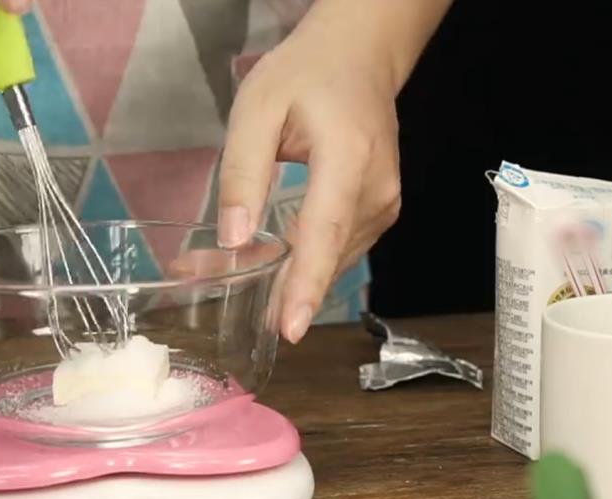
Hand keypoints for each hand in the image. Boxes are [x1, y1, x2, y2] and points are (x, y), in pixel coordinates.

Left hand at [217, 0, 450, 343]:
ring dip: (289, 277)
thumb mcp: (256, 110)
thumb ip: (243, 173)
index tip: (290, 329)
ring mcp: (384, 204)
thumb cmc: (306, 75)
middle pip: (326, 256)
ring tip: (237, 283)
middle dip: (279, 288)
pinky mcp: (378, 211)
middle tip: (227, 304)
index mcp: (347, 159)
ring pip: (332, 258)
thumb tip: (235, 239)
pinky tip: (273, 267)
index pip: (324, 234)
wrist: (360, 56)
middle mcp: (376, 190)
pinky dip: (306, 261)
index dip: (306, 286)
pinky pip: (339, 247)